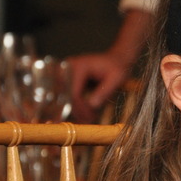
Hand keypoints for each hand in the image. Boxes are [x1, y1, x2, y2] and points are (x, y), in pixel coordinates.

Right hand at [68, 8, 151, 122]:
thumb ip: (104, 92)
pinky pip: (65, 96)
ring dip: (75, 110)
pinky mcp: (65, 80)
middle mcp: (68, 68)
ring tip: (89, 117)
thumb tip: (92, 105)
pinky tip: (85, 113)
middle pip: (65, 96)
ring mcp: (64, 73)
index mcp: (79, 66)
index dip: (81, 107)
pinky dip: (75, 106)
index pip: (74, 91)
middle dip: (76, 110)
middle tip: (88, 120)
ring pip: (63, 98)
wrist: (115, 60)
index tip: (90, 117)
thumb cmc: (117, 68)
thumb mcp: (116, 79)